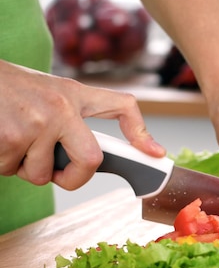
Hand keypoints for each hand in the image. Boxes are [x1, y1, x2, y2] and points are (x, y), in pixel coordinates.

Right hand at [0, 59, 164, 189]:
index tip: (155, 156)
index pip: (122, 106)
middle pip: (90, 162)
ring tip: (13, 137)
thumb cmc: (11, 90)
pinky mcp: (10, 138)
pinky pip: (13, 171)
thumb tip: (111, 152)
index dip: (141, 133)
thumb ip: (78, 119)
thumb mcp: (51, 92)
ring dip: (24, 167)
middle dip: (72, 177)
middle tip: (53, 168)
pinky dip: (3, 163)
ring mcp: (36, 124)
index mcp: (74, 95)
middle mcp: (61, 107)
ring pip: (41, 175)